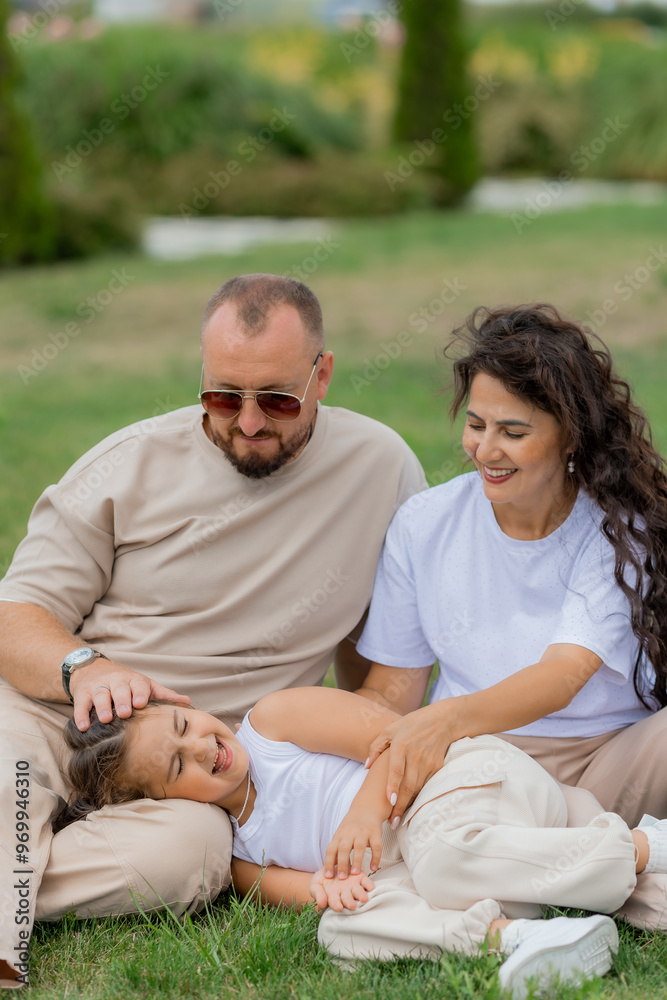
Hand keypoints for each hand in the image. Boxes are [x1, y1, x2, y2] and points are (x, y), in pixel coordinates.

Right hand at [69, 660, 189, 730]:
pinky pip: (81, 704)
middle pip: (119, 688)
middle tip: (124, 713)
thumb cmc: (126, 684)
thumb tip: (186, 702)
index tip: (141, 703)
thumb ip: (163, 695)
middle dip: (121, 700)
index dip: (139, 693)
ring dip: (102, 707)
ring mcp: (98, 687)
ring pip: (100, 694)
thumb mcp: (145, 686)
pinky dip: (81, 715)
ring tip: (106, 719)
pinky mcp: (83, 694)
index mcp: (133, 680)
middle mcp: (116, 681)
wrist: (94, 670)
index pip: (138, 684)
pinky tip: (83, 727)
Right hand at [309, 867, 374, 911]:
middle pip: (348, 899)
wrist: (331, 865)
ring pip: (358, 892)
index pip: (335, 902)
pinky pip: (366, 882)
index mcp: (334, 897)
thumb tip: (321, 904)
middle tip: (352, 905)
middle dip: (350, 902)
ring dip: (360, 895)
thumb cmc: (322, 879)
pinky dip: (369, 885)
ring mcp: (353, 886)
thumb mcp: (315, 885)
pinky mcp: (360, 877)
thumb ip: (318, 893)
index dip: (336, 904)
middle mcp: (345, 894)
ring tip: (363, 898)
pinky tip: (371, 887)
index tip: (338, 907)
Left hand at [323, 808, 383, 879]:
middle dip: (342, 864)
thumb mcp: (341, 834)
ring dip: (357, 861)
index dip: (328, 863)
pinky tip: (374, 867)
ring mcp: (363, 832)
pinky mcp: (375, 833)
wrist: (366, 808)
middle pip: (344, 848)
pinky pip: (376, 846)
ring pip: (359, 847)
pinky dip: (375, 858)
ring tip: (356, 873)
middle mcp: (350, 833)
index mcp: (340, 835)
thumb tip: (331, 868)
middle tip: (342, 877)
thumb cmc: (352, 825)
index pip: (331, 849)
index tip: (328, 876)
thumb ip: (337, 849)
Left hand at [366, 701, 454, 823]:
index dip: (393, 786)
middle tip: (392, 822)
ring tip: (397, 818)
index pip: (397, 769)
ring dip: (408, 805)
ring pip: (417, 788)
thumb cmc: (412, 724)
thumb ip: (376, 747)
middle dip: (399, 806)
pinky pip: (426, 785)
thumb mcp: (390, 729)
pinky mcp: (437, 767)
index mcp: (401, 745)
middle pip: (408, 785)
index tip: (388, 801)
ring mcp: (428, 762)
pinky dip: (418, 796)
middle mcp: (415, 755)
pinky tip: (410, 805)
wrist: (442, 720)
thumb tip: (366, 767)